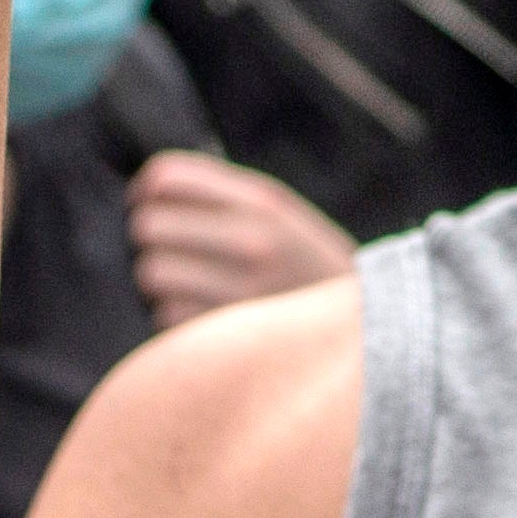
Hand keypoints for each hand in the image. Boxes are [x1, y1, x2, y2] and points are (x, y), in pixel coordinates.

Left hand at [128, 150, 353, 326]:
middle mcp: (251, 242)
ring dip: (163, 281)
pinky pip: (167, 317)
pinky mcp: (230, 339)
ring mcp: (240, 292)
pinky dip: (178, 318)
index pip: (166, 178)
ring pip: (152, 274)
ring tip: (192, 285)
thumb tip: (148, 188)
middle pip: (149, 226)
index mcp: (262, 204)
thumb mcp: (283, 215)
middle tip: (174, 249)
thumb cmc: (308, 267)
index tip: (153, 203)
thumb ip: (223, 196)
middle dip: (154, 237)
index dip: (149, 191)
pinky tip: (207, 316)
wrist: (368, 330)